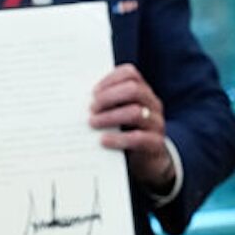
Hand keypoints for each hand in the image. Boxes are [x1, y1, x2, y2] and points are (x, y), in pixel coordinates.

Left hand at [90, 64, 173, 193]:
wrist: (149, 161)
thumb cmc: (127, 132)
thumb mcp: (119, 115)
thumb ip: (107, 105)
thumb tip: (78, 100)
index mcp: (143, 91)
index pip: (130, 73)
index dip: (110, 79)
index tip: (93, 92)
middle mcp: (152, 103)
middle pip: (133, 89)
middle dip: (109, 97)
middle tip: (91, 108)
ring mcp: (156, 123)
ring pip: (135, 112)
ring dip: (110, 117)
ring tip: (92, 123)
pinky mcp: (156, 143)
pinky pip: (139, 138)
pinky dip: (119, 139)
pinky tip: (103, 140)